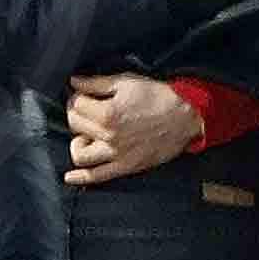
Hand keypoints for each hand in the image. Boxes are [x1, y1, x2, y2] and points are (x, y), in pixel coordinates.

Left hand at [66, 75, 200, 185]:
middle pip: (74, 126)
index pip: (75, 105)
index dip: (77, 96)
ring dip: (77, 142)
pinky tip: (70, 177)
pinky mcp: (126, 166)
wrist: (188, 117)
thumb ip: (97, 83)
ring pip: (79, 154)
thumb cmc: (160, 97)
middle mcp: (109, 136)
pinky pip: (98, 176)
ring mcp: (116, 154)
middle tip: (87, 110)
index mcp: (107, 113)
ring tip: (86, 135)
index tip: (84, 94)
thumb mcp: (127, 82)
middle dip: (77, 114)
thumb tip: (74, 82)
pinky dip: (81, 177)